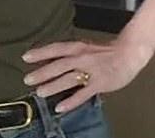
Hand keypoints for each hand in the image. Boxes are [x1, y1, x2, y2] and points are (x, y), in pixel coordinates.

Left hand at [21, 37, 153, 112]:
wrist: (129, 53)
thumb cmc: (106, 51)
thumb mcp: (85, 48)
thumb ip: (70, 54)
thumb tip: (51, 58)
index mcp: (78, 47)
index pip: (55, 48)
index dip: (41, 52)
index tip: (26, 57)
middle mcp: (82, 57)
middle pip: (59, 65)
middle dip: (42, 72)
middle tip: (27, 79)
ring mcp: (91, 71)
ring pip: (68, 79)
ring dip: (53, 86)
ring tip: (40, 92)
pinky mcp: (99, 83)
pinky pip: (83, 94)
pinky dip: (71, 100)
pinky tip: (60, 107)